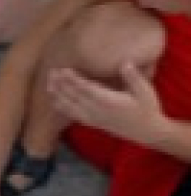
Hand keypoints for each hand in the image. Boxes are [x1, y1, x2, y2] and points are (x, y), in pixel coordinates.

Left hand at [48, 61, 165, 145]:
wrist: (147, 132)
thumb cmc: (147, 109)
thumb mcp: (145, 91)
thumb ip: (133, 77)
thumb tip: (124, 63)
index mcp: (109, 102)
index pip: (86, 89)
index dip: (73, 80)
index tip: (63, 70)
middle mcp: (98, 111)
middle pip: (74, 96)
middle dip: (61, 84)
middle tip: (50, 71)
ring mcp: (93, 118)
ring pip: (70, 106)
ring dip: (58, 95)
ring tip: (48, 83)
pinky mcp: (92, 123)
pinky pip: (73, 115)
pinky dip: (62, 108)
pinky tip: (54, 101)